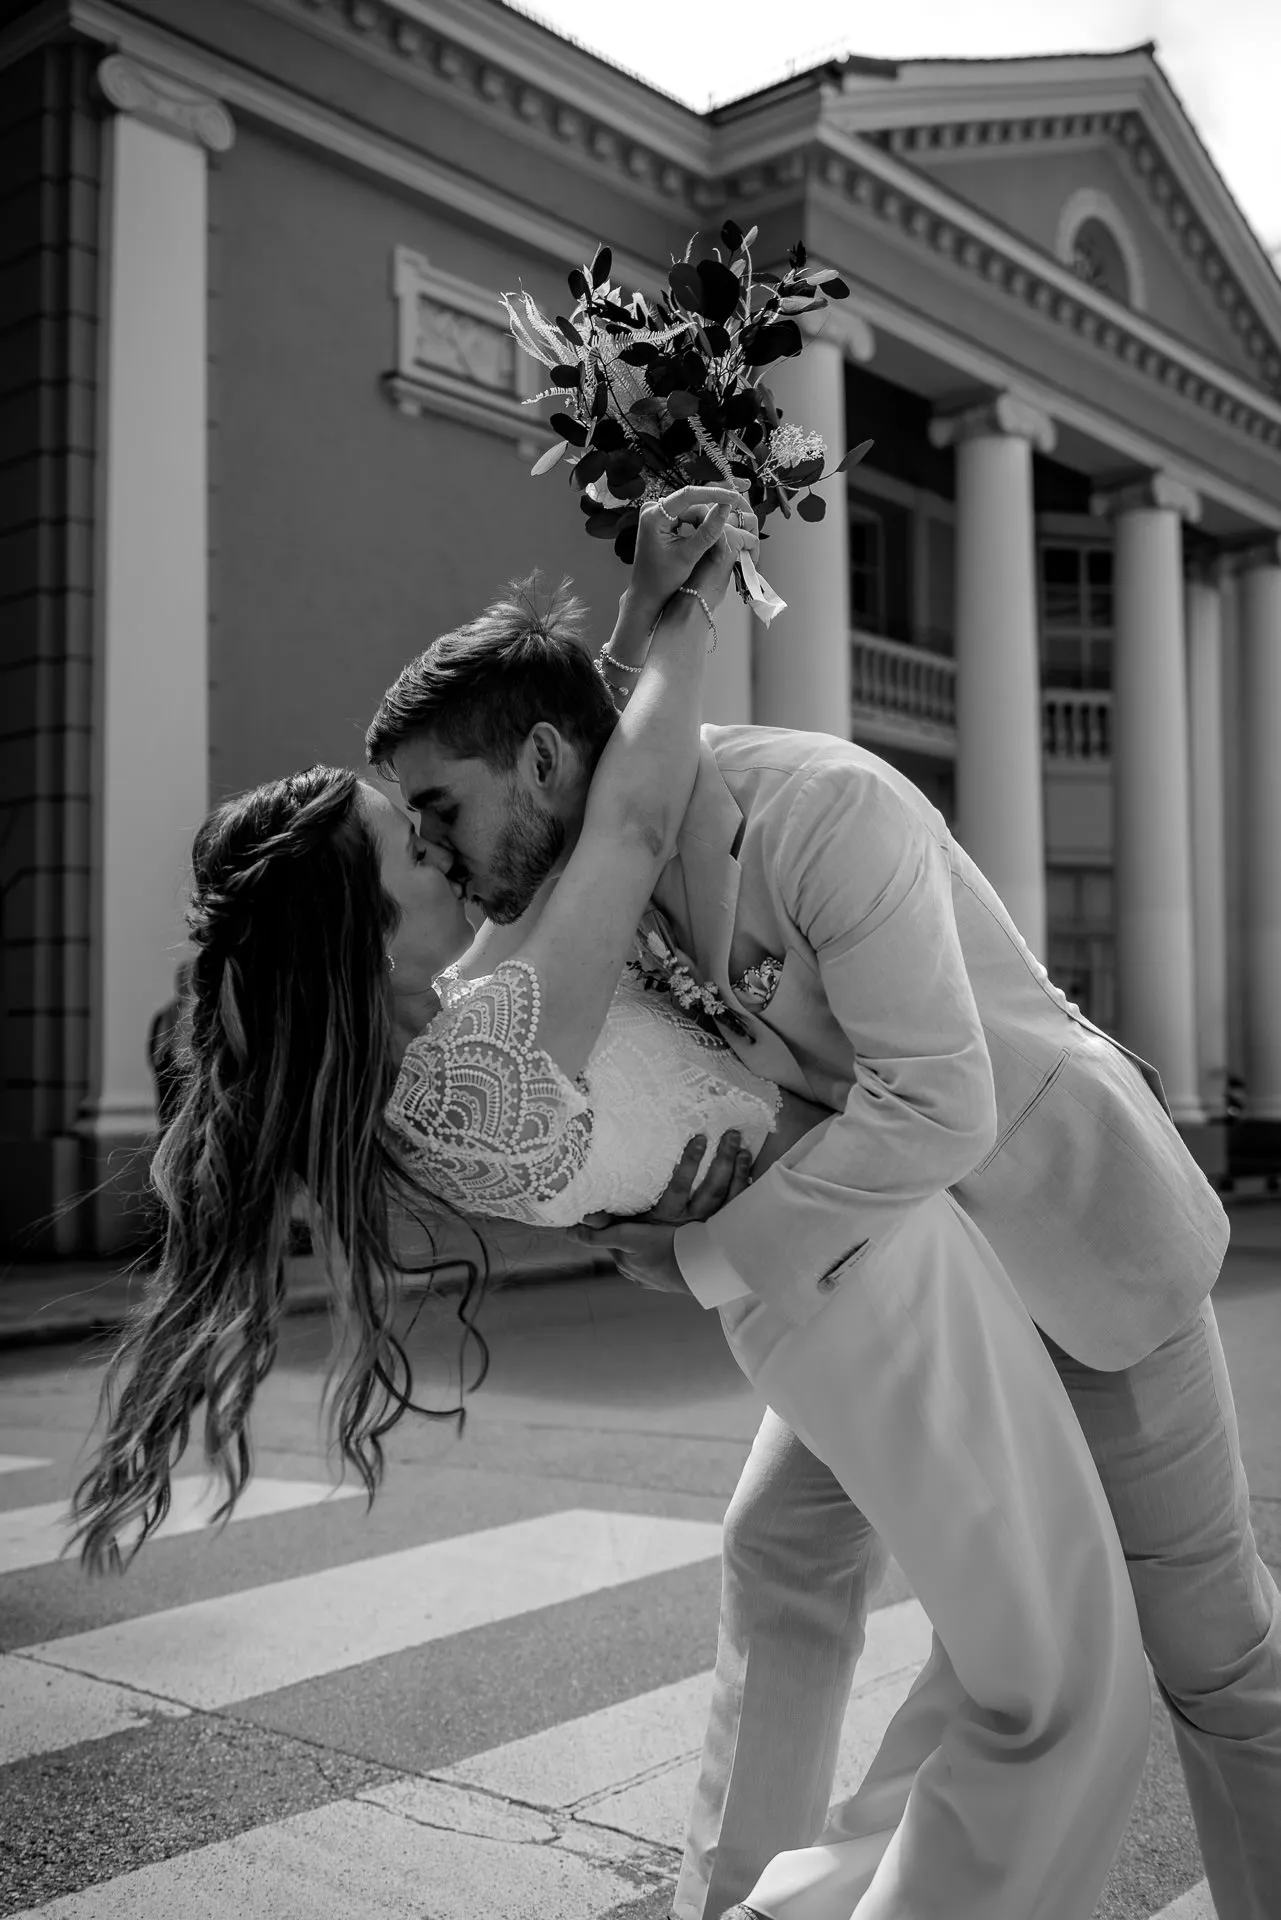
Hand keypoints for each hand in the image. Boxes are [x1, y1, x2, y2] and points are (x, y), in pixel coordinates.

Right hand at [567, 1128, 752, 1292]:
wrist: (666, 1275)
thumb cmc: (641, 1249)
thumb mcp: (620, 1238)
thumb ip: (599, 1231)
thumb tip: (572, 1226)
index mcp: (664, 1220)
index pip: (677, 1191)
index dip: (689, 1166)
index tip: (697, 1139)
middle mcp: (690, 1224)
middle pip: (711, 1193)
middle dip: (722, 1163)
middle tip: (729, 1136)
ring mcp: (708, 1226)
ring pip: (728, 1199)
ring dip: (738, 1172)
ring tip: (743, 1146)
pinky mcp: (720, 1226)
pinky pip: (738, 1206)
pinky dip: (747, 1187)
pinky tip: (753, 1166)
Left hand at [626, 486, 750, 630]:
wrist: (647, 594)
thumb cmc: (661, 580)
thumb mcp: (688, 556)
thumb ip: (708, 531)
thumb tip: (725, 507)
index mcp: (653, 517)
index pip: (688, 496)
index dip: (714, 495)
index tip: (733, 497)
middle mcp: (653, 510)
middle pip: (693, 506)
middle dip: (712, 522)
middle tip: (724, 544)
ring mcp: (658, 515)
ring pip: (694, 512)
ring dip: (708, 528)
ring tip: (717, 550)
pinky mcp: (664, 521)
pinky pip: (689, 518)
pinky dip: (701, 530)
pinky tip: (708, 544)